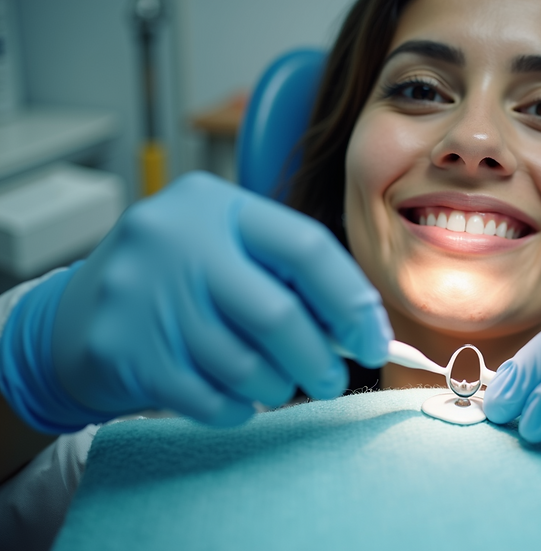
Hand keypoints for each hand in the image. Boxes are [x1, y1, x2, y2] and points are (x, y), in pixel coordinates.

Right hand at [3, 172, 390, 430]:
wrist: (74, 317)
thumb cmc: (178, 283)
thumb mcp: (227, 252)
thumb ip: (288, 277)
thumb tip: (360, 330)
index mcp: (214, 204)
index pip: (306, 248)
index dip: (351, 302)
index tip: (373, 340)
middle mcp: (175, 239)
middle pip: (278, 314)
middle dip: (319, 360)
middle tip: (333, 381)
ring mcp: (143, 295)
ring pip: (244, 364)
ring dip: (278, 387)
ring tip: (279, 386)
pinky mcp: (123, 351)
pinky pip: (208, 398)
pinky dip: (238, 409)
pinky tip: (239, 400)